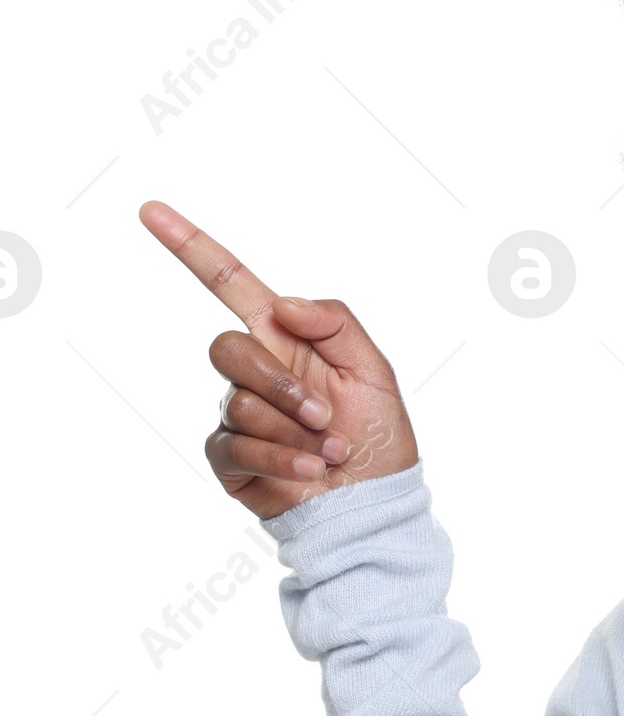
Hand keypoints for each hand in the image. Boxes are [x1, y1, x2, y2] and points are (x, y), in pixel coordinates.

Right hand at [140, 201, 418, 518]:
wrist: (375, 503)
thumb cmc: (380, 438)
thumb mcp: (374, 370)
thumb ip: (335, 322)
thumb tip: (281, 302)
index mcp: (286, 340)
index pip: (230, 284)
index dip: (191, 248)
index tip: (152, 211)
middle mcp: (256, 374)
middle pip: (226, 349)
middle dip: (281, 384)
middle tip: (325, 415)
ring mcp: (239, 416)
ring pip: (240, 402)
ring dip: (294, 429)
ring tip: (330, 449)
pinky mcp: (230, 459)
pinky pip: (235, 445)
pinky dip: (282, 457)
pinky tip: (312, 468)